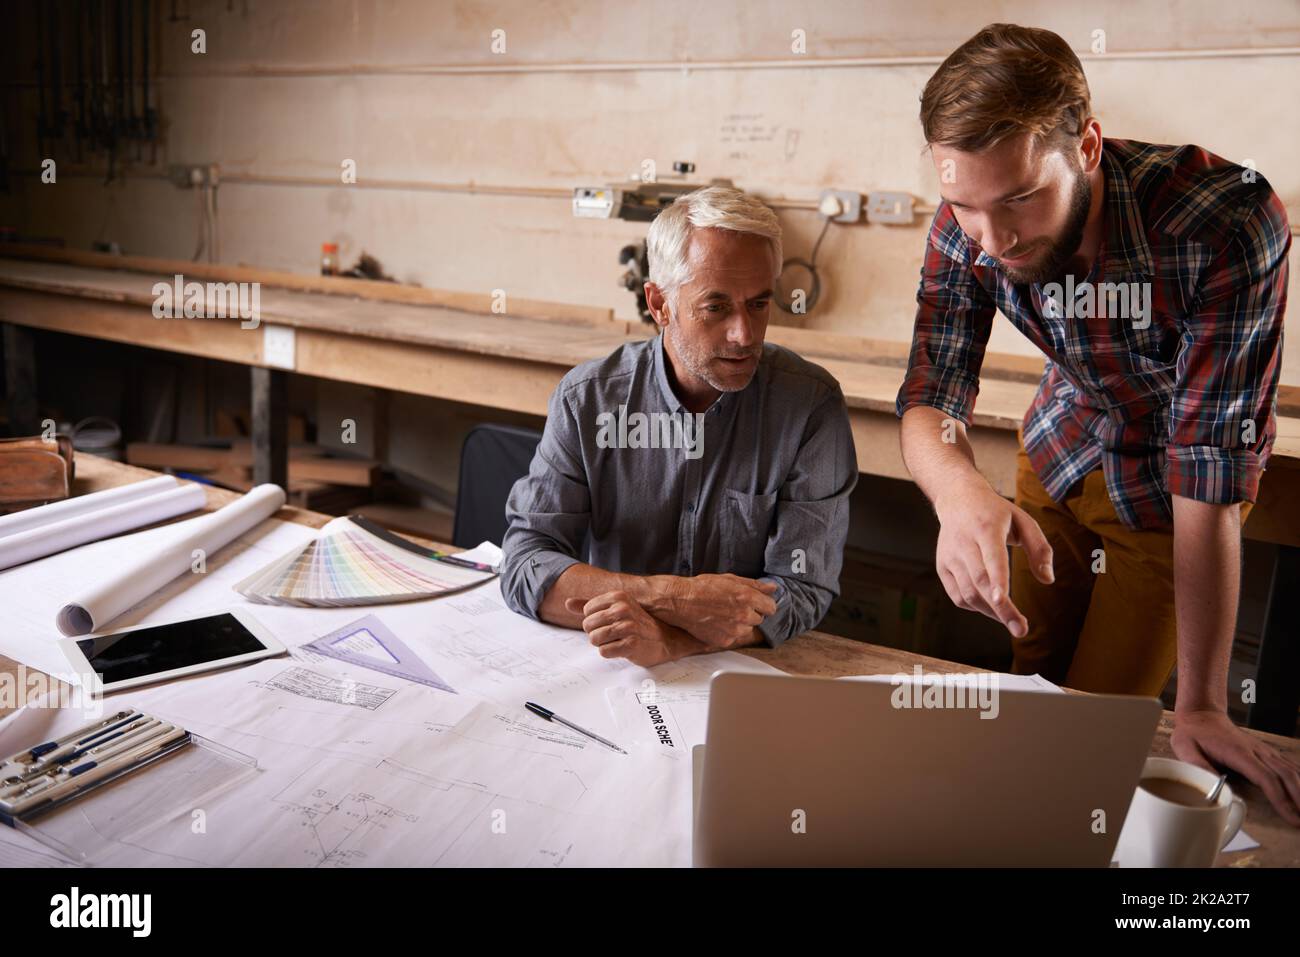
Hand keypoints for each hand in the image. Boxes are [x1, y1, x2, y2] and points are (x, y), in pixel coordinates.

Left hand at [564, 592, 700, 666]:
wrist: (663, 639)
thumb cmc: (636, 624)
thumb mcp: (614, 608)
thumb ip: (589, 605)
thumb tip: (567, 603)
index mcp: (618, 597)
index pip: (587, 611)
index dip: (594, 620)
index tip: (609, 622)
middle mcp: (623, 609)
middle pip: (588, 625)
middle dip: (596, 633)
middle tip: (613, 634)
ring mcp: (628, 626)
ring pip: (594, 639)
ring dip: (603, 644)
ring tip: (617, 641)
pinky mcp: (631, 644)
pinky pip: (604, 652)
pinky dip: (610, 653)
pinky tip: (622, 649)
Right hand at [648, 573, 778, 648]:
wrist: (680, 602)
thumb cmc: (703, 588)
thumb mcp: (730, 579)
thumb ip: (754, 585)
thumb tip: (772, 588)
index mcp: (747, 598)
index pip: (771, 607)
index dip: (763, 604)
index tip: (757, 603)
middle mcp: (743, 616)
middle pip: (759, 619)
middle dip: (750, 613)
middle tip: (733, 606)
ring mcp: (734, 631)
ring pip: (747, 630)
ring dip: (740, 624)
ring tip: (723, 614)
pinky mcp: (724, 641)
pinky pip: (734, 638)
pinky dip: (728, 632)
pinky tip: (716, 623)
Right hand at [933, 483, 1053, 637]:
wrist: (957, 498)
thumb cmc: (995, 512)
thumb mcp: (1024, 521)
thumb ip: (1040, 548)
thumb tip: (1048, 580)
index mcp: (986, 527)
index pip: (991, 558)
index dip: (996, 581)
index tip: (1002, 601)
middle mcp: (964, 542)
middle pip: (980, 582)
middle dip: (1001, 609)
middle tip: (1021, 629)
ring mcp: (950, 556)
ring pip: (968, 593)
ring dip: (990, 611)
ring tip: (1011, 619)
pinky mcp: (942, 566)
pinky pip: (958, 596)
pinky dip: (975, 607)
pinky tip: (990, 606)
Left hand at [1172, 709, 1299, 825]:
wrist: (1202, 714)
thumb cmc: (1193, 733)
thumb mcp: (1185, 748)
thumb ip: (1199, 766)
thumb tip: (1215, 789)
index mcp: (1238, 753)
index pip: (1266, 777)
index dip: (1280, 798)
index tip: (1291, 816)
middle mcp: (1256, 751)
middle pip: (1286, 775)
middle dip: (1299, 798)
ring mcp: (1263, 750)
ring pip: (1291, 770)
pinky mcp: (1265, 751)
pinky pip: (1288, 765)